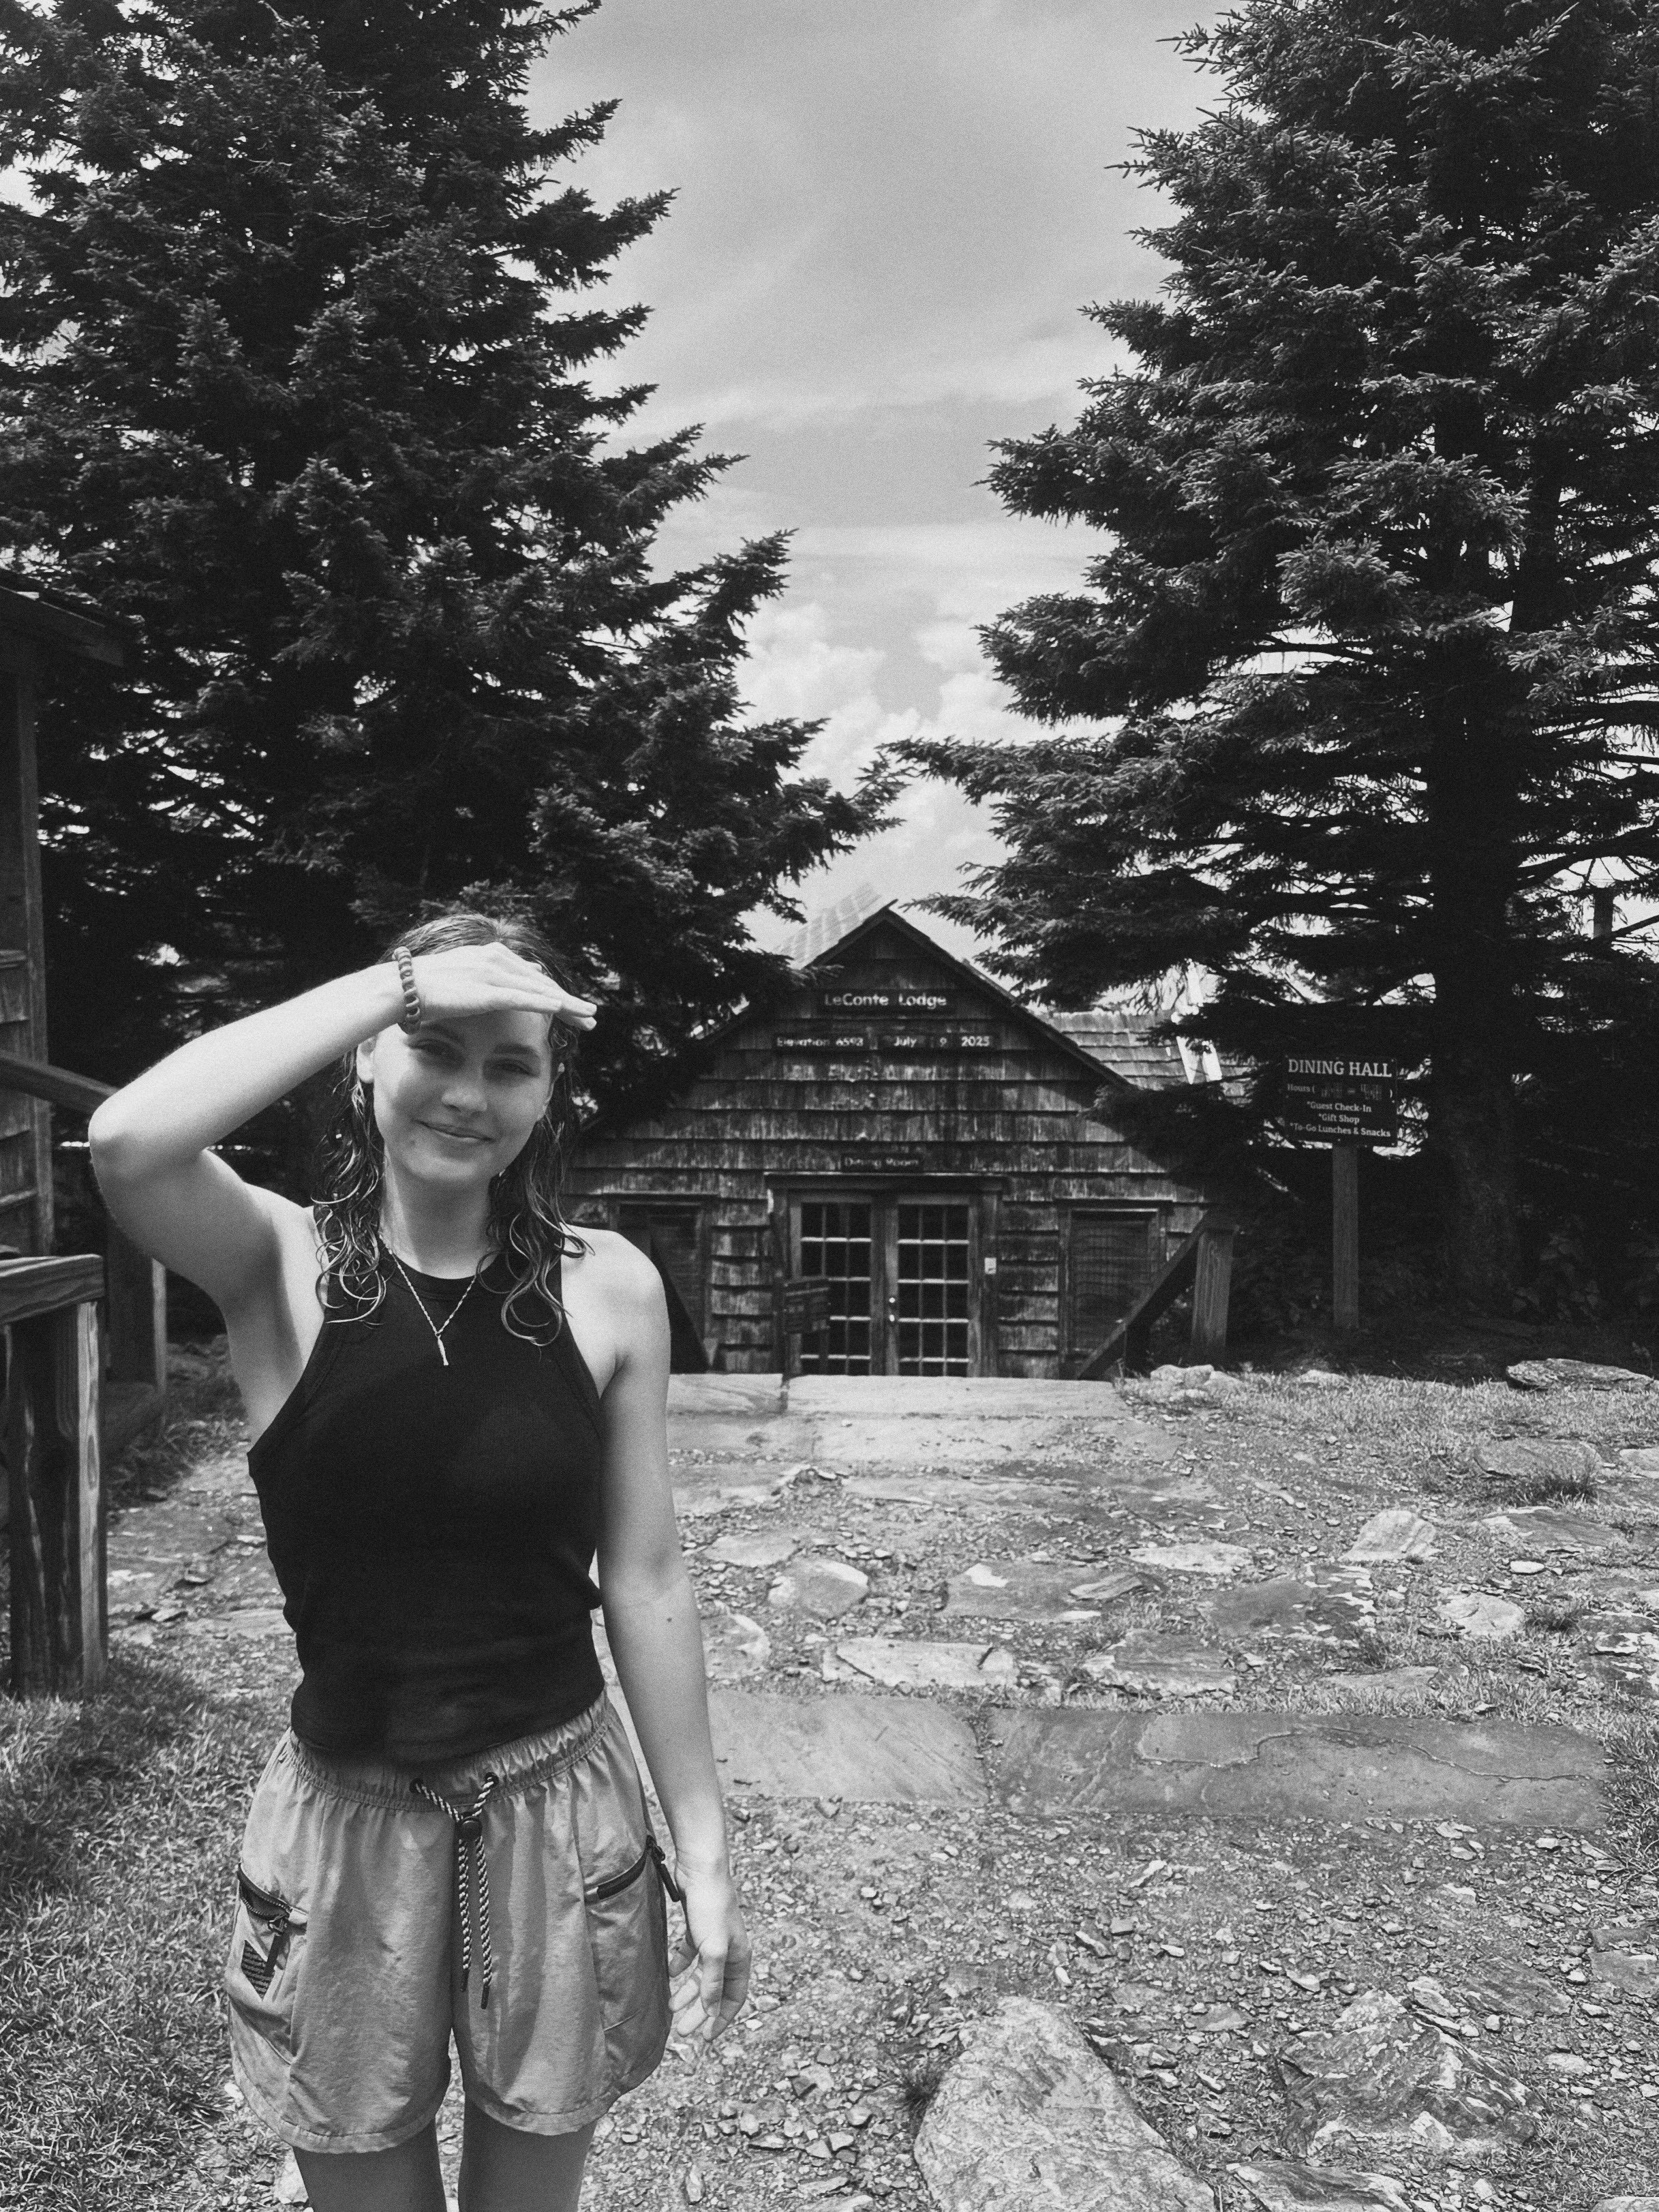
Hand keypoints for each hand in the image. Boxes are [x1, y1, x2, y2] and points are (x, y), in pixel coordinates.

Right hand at [406, 942, 596, 1031]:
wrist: (403, 988)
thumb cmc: (425, 989)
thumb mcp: (459, 980)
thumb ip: (479, 981)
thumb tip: (490, 991)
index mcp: (491, 955)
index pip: (531, 975)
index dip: (553, 992)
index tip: (571, 1007)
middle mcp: (496, 959)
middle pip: (542, 982)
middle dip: (569, 1001)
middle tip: (591, 1016)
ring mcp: (493, 974)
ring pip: (539, 990)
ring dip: (568, 1005)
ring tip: (588, 1018)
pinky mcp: (488, 991)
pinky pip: (524, 998)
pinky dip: (546, 1004)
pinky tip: (564, 1010)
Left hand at [667, 1864, 750, 2046]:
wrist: (700, 1868)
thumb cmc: (711, 1906)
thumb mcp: (713, 1949)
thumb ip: (712, 1982)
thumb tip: (711, 2011)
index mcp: (739, 1957)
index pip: (734, 1997)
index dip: (721, 2019)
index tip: (706, 2038)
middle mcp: (729, 1950)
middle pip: (715, 1989)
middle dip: (700, 2011)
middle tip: (682, 2031)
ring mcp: (712, 1939)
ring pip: (701, 1974)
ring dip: (688, 1992)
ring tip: (671, 2007)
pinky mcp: (697, 1927)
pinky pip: (689, 1954)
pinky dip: (679, 1966)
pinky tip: (669, 1973)